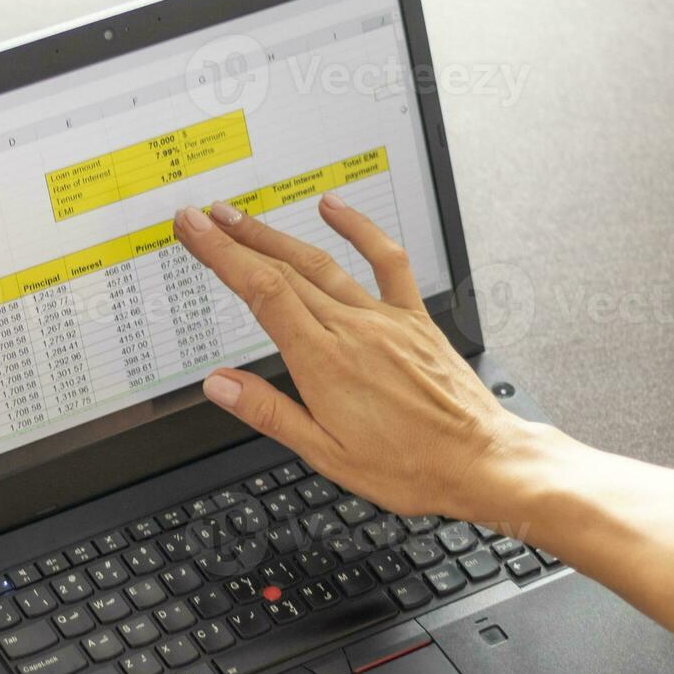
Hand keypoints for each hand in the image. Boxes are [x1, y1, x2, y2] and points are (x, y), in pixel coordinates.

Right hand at [172, 193, 529, 518]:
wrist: (479, 461)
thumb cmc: (408, 466)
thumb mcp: (326, 454)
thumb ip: (268, 412)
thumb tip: (219, 385)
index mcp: (324, 363)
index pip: (261, 293)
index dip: (222, 255)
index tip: (194, 231)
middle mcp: (352, 331)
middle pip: (282, 270)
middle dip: (236, 239)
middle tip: (202, 218)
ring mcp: (384, 320)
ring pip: (321, 264)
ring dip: (277, 236)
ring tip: (243, 217)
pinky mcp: (413, 319)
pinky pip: (386, 262)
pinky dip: (359, 229)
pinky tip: (335, 207)